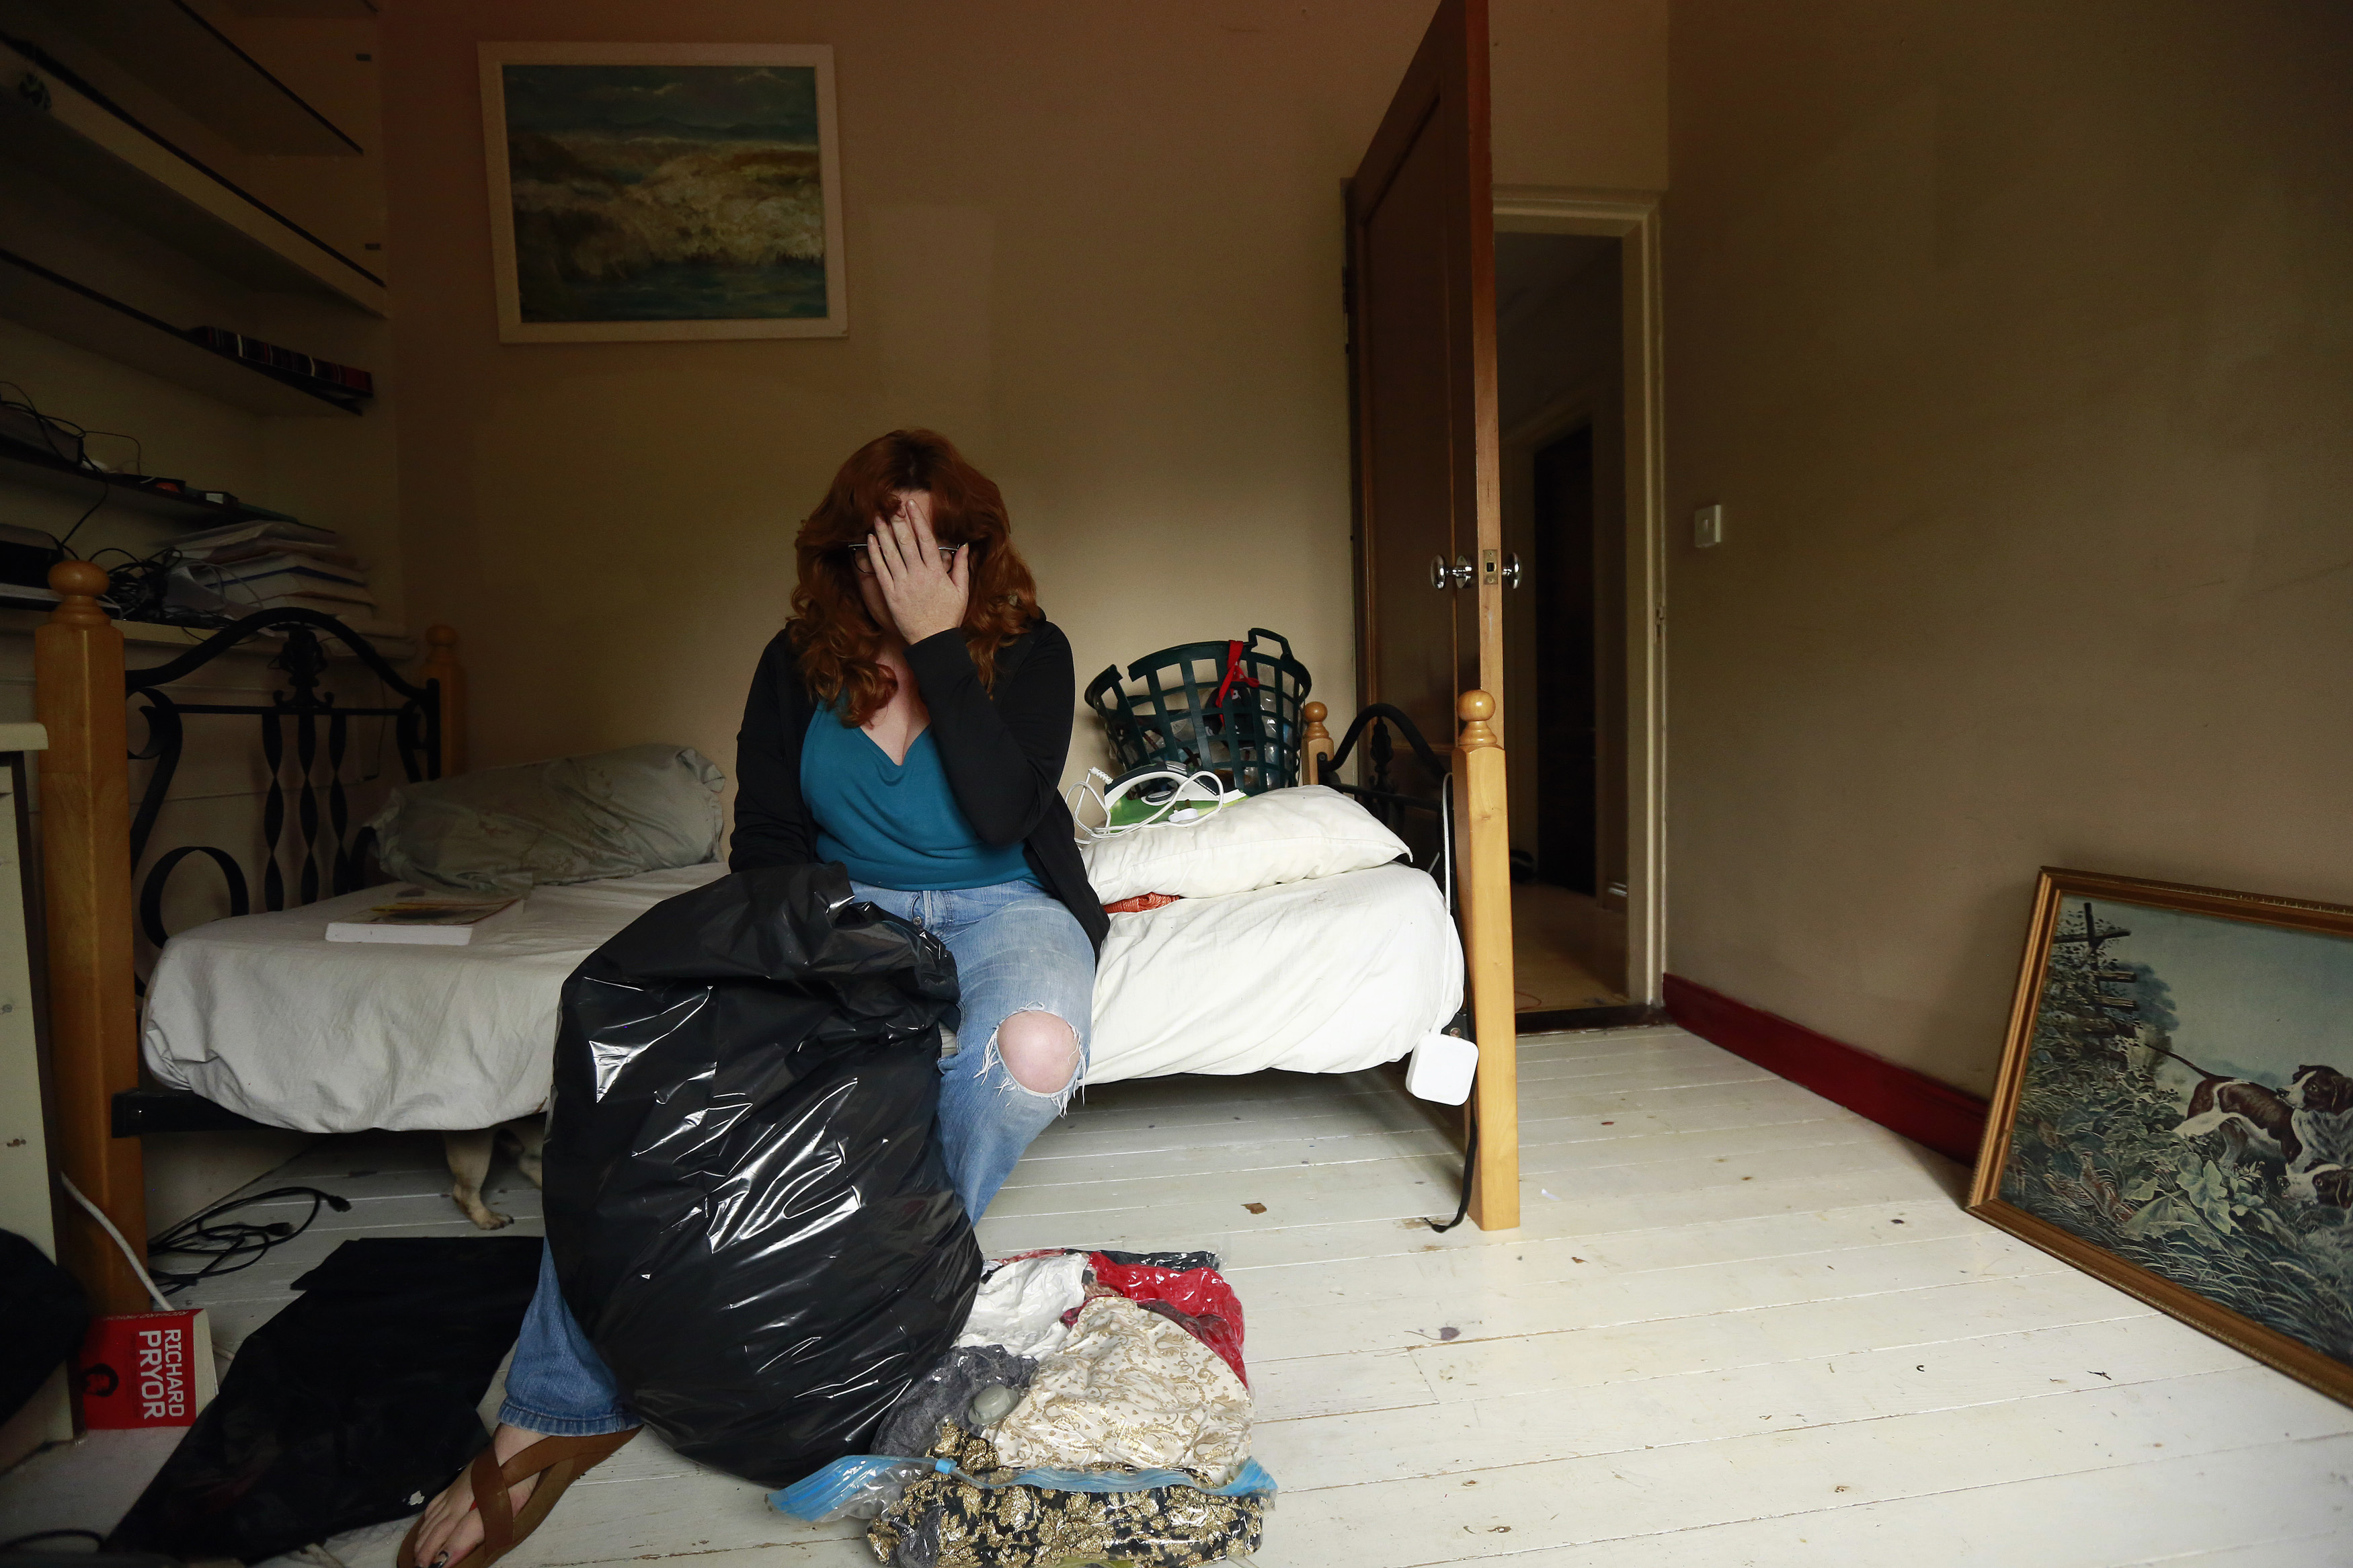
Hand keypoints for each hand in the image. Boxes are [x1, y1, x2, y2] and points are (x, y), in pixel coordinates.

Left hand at [868, 493, 969, 644]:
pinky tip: (871, 539)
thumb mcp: (961, 591)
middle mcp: (918, 575)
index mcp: (936, 572)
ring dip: (883, 533)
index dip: (918, 520)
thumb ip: (962, 567)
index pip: (926, 540)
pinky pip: (881, 570)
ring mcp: (903, 584)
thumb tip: (964, 545)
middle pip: (906, 542)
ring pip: (891, 553)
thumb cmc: (948, 616)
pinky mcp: (890, 594)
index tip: (911, 505)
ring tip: (878, 516)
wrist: (932, 640)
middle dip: (898, 521)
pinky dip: (875, 554)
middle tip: (891, 505)